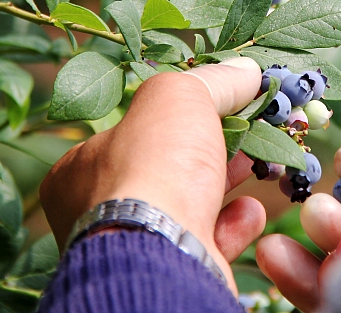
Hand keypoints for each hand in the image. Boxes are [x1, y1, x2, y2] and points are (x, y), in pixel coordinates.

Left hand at [39, 57, 266, 292]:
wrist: (163, 254)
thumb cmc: (152, 168)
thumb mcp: (177, 97)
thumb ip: (210, 81)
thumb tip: (243, 71)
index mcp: (81, 168)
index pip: (132, 131)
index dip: (180, 114)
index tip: (221, 103)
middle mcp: (99, 210)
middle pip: (167, 166)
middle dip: (213, 147)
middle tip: (250, 129)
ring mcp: (136, 243)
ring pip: (190, 204)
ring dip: (229, 181)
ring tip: (259, 165)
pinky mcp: (172, 269)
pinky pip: (207, 240)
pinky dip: (233, 224)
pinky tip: (249, 211)